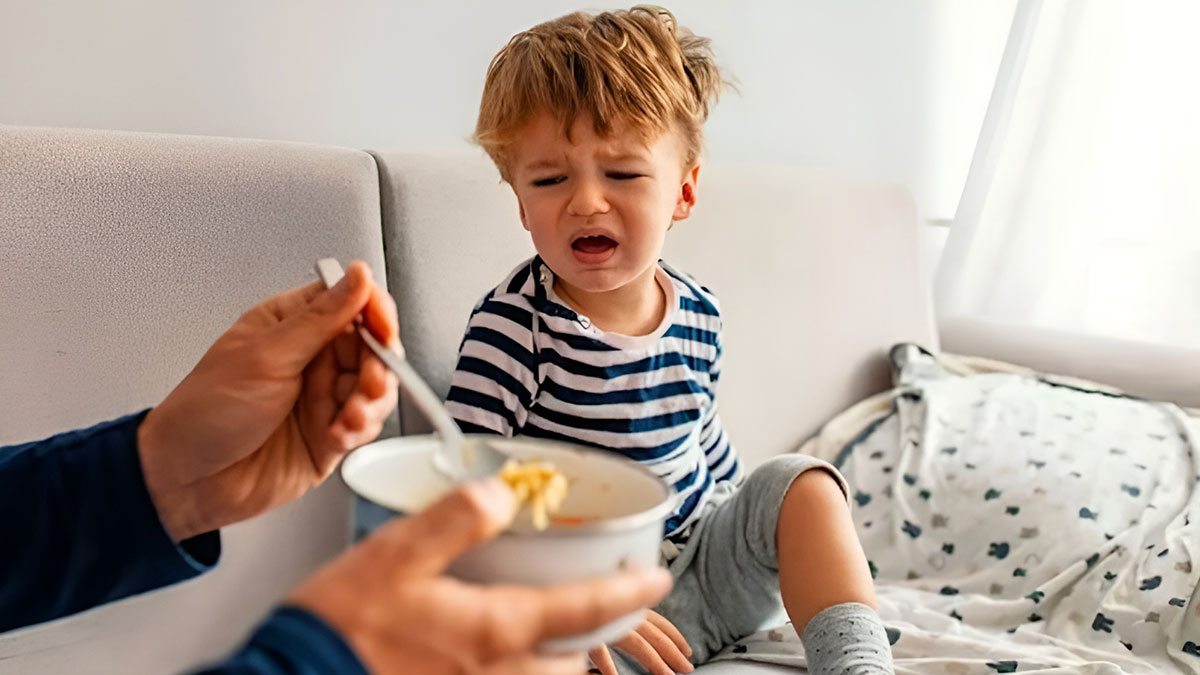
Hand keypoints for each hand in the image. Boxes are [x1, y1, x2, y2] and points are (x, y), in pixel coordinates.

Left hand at [137, 261, 399, 540]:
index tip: (382, 326)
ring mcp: (321, 398)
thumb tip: (358, 277)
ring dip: (372, 401)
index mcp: (291, 325)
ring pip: (375, 388)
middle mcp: (311, 359)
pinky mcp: (329, 436)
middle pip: (372, 347)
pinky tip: (338, 434)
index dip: (374, 311)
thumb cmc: (203, 414)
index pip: (350, 303)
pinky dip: (360, 430)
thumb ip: (321, 319)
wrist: (185, 481)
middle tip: (367, 380)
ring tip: (351, 415)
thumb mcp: (266, 356)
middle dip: (378, 365)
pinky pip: (365, 426)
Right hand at [289, 478, 674, 674]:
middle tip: (595, 608)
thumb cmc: (337, 628)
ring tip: (548, 633)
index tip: (657, 580)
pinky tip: (496, 655)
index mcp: (491, 630)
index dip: (629, 593)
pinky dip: (520, 674)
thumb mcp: (394, 555)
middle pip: (573, 662)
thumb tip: (500, 493)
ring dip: (556, 661)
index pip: (584, 611)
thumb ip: (454, 521)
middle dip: (591, 638)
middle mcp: (493, 674)